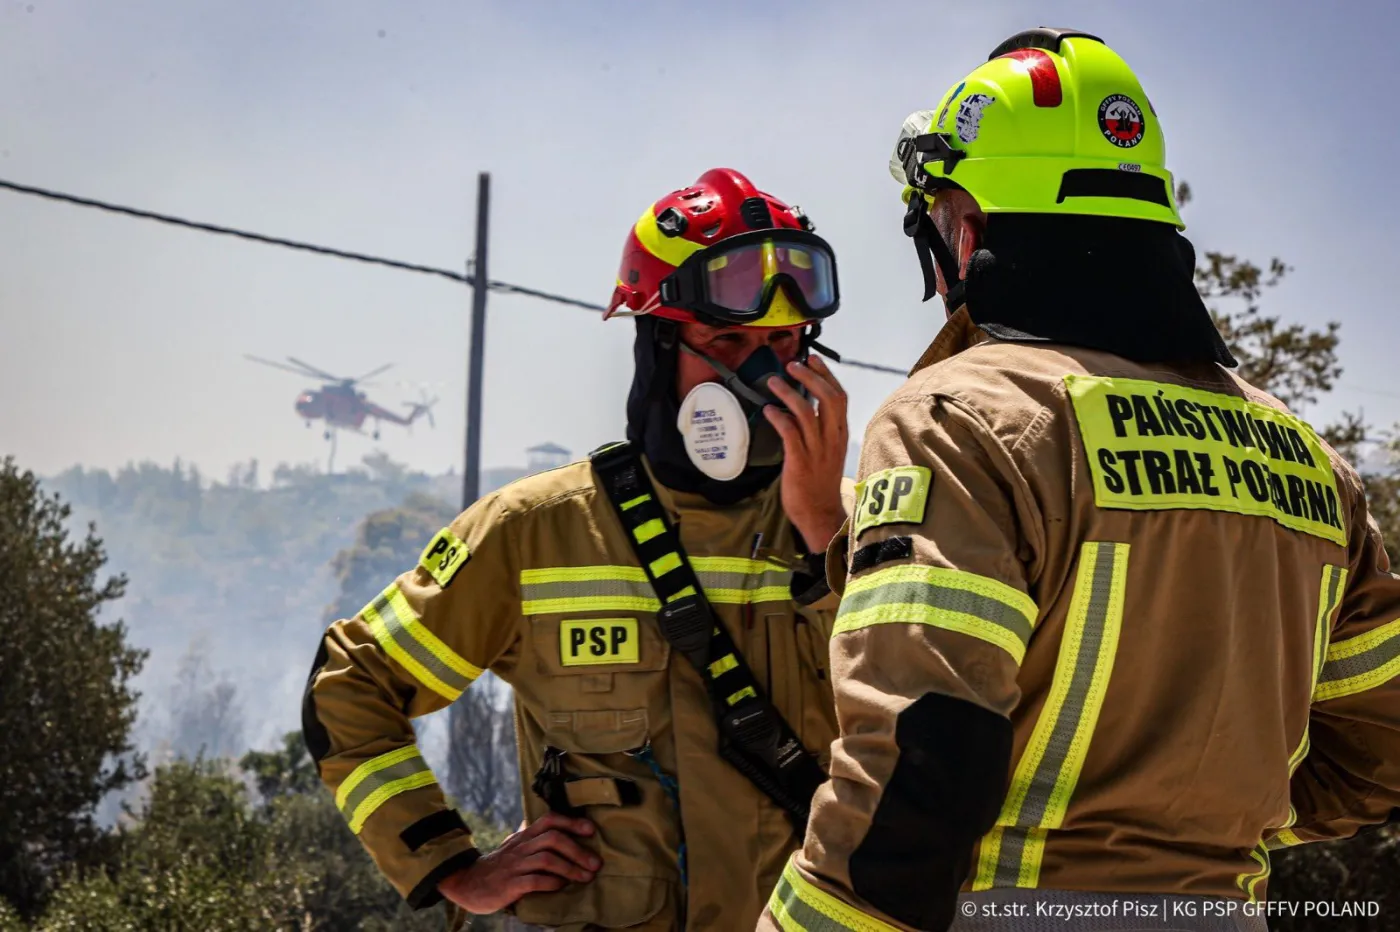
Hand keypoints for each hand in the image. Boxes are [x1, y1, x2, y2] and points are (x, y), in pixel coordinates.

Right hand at [437, 812, 599, 914]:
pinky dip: (552, 883)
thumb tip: (558, 828)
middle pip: (553, 838)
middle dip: (578, 850)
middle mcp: (520, 847)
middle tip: (595, 863)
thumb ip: (533, 837)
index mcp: (523, 837)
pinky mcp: (509, 885)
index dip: (572, 822)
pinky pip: (535, 881)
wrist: (468, 883)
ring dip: (570, 868)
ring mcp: (514, 866)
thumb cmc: (498, 866)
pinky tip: (562, 886)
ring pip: (547, 859)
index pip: (549, 820)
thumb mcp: (515, 847)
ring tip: (586, 877)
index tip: (591, 830)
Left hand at [762, 354, 849, 551]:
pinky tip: (768, 410)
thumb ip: (818, 430)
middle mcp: (832, 439)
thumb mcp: (826, 451)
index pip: (839, 397)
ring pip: (806, 412)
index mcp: (840, 434)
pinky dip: (779, 417)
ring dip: (789, 393)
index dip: (826, 375)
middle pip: (827, 398)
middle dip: (809, 377)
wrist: (820, 514)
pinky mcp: (800, 461)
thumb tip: (798, 408)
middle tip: (792, 365)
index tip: (812, 359)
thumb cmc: (819, 482)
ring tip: (773, 381)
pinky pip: (790, 433)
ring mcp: (817, 450)